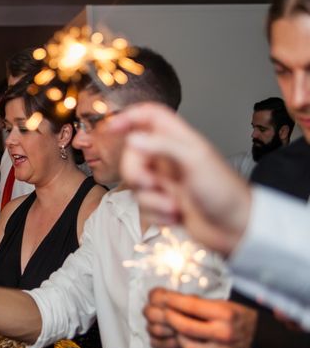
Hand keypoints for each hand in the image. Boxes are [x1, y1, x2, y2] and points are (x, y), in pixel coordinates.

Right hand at [109, 103, 250, 256]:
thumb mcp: (195, 161)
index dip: (129, 117)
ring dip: (152, 200)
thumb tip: (133, 138)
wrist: (236, 230)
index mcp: (179, 140)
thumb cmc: (224, 192)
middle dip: (135, 173)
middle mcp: (168, 159)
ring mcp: (164, 182)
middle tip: (150, 184)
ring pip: (135, 184)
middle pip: (133, 154)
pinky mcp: (163, 204)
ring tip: (174, 207)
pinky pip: (143, 207)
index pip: (149, 116)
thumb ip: (162, 146)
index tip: (111, 128)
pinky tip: (177, 218)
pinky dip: (157, 215)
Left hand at [146, 288, 256, 347]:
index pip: (190, 306)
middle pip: (184, 327)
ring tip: (176, 329)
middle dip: (169, 318)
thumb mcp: (228, 305)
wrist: (272, 344)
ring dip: (177, 336)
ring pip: (187, 347)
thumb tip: (176, 300)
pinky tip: (189, 341)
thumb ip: (203, 305)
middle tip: (164, 313)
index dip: (172, 301)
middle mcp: (224, 333)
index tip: (161, 297)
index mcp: (226, 314)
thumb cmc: (245, 319)